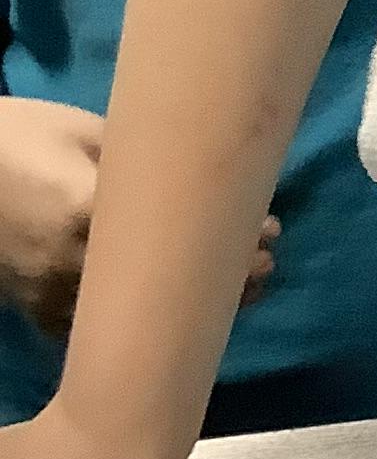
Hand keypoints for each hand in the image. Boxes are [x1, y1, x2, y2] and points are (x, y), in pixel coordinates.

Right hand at [0, 98, 273, 340]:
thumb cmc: (17, 135)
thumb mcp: (86, 130)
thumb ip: (141, 159)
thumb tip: (204, 176)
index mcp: (87, 210)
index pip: (177, 240)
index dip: (231, 242)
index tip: (269, 234)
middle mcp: (70, 264)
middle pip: (165, 287)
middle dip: (220, 281)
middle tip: (263, 269)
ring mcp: (48, 295)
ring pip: (136, 317)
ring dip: (184, 304)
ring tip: (235, 290)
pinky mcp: (33, 312)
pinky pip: (96, 329)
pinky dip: (136, 322)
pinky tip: (170, 311)